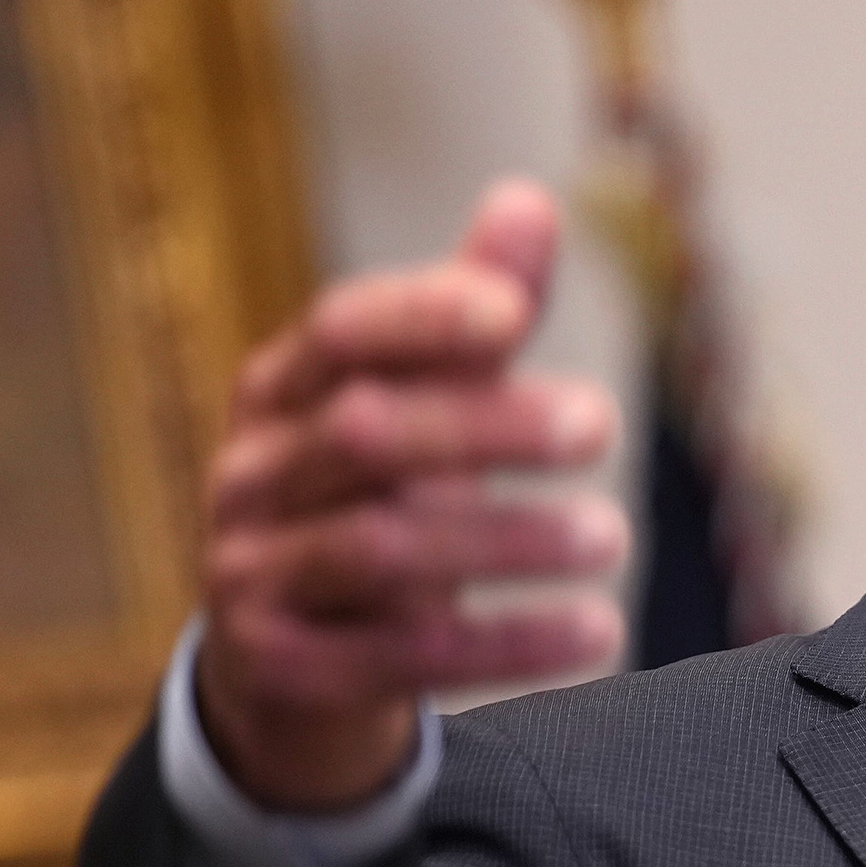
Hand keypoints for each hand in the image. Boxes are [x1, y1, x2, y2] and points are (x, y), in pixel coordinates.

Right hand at [194, 179, 627, 809]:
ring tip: (613, 536)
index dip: (421, 315)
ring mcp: (252, 572)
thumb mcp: (422, 405)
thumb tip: (531, 198)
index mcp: (282, 390)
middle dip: (485, 425)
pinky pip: (402, 656)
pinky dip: (510, 644)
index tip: (514, 314)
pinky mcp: (285, 667)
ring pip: (379, 547)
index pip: (339, 331)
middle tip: (601, 423)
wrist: (290, 668)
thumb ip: (474, 314)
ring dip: (507, 539)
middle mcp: (253, 474)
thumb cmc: (376, 501)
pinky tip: (600, 631)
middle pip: (364, 433)